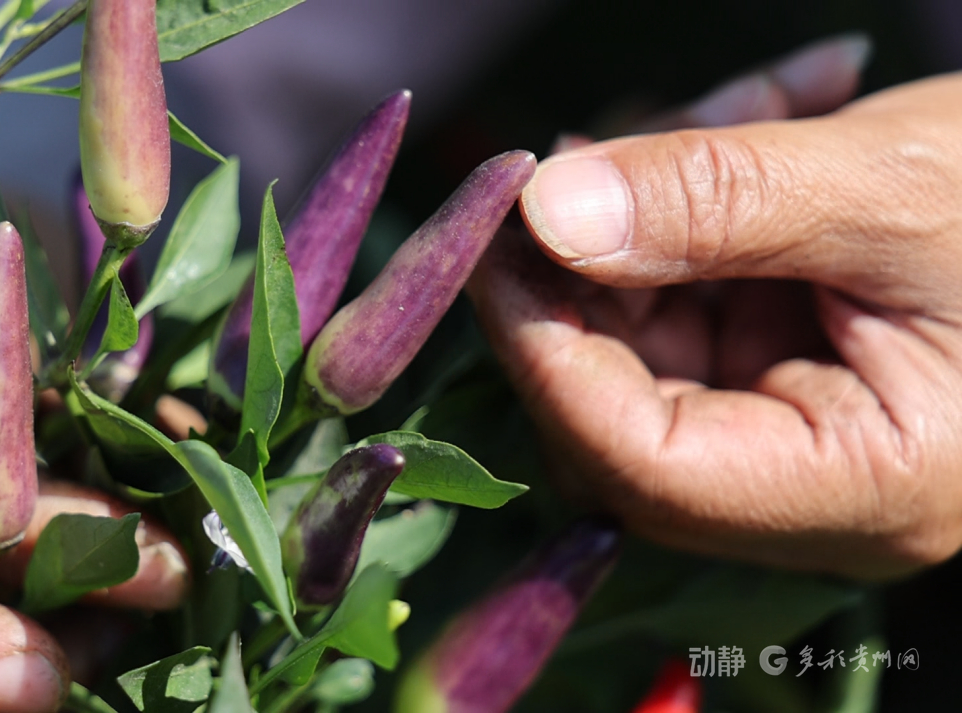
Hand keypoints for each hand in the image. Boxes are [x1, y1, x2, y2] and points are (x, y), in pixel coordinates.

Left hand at [468, 37, 961, 578]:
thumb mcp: (892, 188)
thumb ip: (718, 199)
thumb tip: (545, 210)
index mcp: (863, 488)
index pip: (644, 462)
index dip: (546, 349)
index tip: (498, 230)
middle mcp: (812, 486)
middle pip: (620, 411)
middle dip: (582, 278)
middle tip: (562, 161)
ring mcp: (794, 430)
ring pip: (644, 348)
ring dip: (642, 224)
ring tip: (707, 113)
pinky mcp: (787, 370)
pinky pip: (692, 305)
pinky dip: (693, 216)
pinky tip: (752, 117)